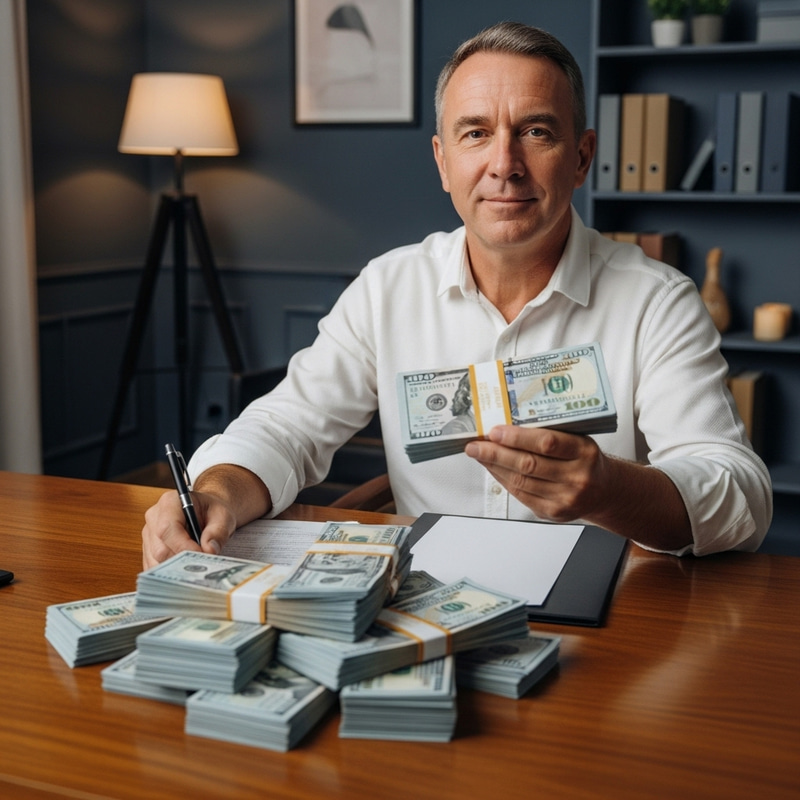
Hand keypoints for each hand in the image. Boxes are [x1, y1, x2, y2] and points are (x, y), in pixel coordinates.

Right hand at [141, 489, 234, 568]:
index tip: (201, 555)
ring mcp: (149, 534)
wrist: (207, 512)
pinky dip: (169, 572)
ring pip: (155, 561)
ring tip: (195, 565)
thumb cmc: (212, 511)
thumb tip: (209, 550)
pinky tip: (184, 569)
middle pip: (159, 549)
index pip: (167, 528)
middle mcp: (154, 517)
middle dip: (181, 561)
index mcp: (170, 502)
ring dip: (175, 568)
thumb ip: (218, 531)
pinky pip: (154, 566)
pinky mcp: (149, 549)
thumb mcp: (223, 516)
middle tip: (202, 564)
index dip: (183, 546)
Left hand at [464, 425, 608, 523]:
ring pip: (521, 481)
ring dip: (495, 467)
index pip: (547, 443)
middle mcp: (578, 477)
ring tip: (480, 455)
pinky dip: (504, 481)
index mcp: (585, 451)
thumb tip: (507, 424)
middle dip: (496, 453)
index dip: (517, 437)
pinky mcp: (554, 513)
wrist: (605, 491)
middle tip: (476, 445)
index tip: (494, 431)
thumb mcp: (578, 439)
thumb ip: (550, 432)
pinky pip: (522, 495)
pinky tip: (494, 470)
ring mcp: (566, 498)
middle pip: (529, 464)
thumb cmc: (585, 459)